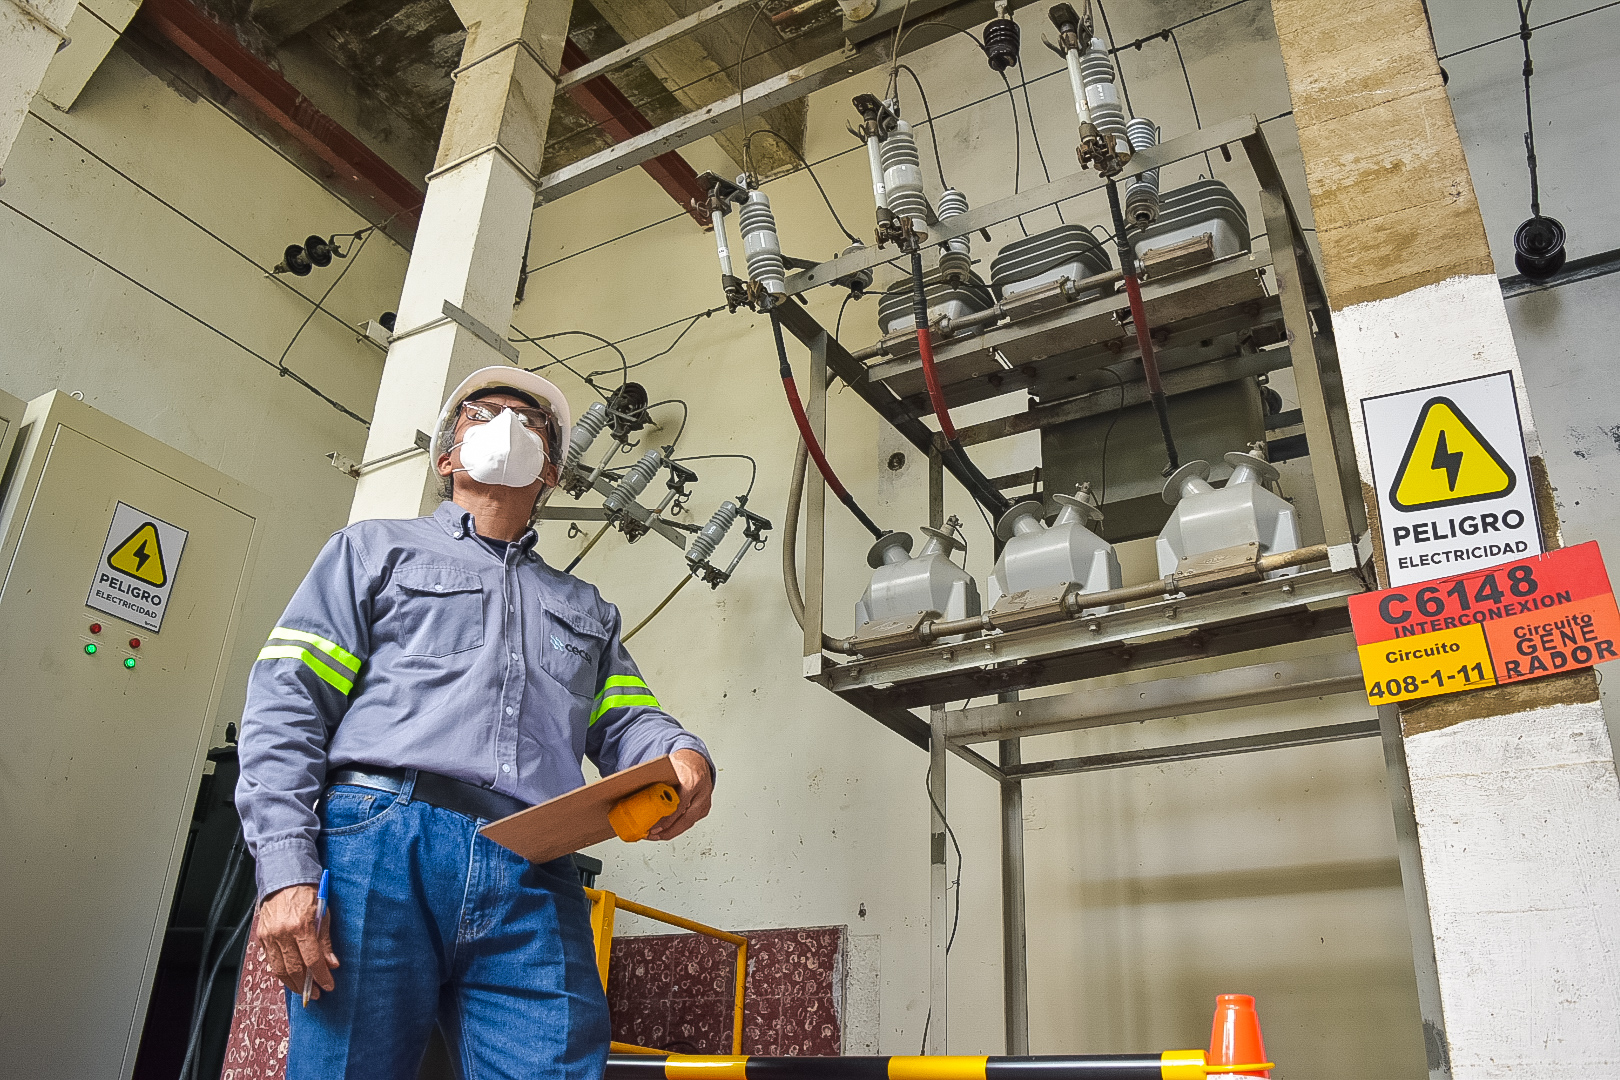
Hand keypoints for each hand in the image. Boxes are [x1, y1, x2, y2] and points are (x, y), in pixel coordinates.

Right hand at [256, 883, 338, 999]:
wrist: (284, 878)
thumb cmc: (307, 893)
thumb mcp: (323, 914)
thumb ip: (326, 941)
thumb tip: (332, 964)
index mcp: (301, 926)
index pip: (312, 960)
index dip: (321, 976)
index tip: (328, 986)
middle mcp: (282, 933)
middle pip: (294, 968)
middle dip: (306, 985)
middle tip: (315, 993)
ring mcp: (270, 936)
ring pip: (280, 969)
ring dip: (292, 983)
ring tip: (303, 989)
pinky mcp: (261, 937)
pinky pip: (271, 961)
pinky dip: (281, 972)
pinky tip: (290, 977)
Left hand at [646, 749, 712, 840]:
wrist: (696, 761)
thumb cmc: (682, 764)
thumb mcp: (669, 768)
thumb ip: (658, 781)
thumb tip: (632, 789)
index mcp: (692, 781)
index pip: (679, 806)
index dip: (666, 820)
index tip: (654, 827)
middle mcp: (701, 793)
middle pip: (686, 820)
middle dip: (668, 831)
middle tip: (653, 835)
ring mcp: (705, 802)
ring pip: (688, 823)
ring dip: (672, 832)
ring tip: (656, 835)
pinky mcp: (704, 808)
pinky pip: (690, 821)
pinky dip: (678, 827)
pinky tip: (666, 830)